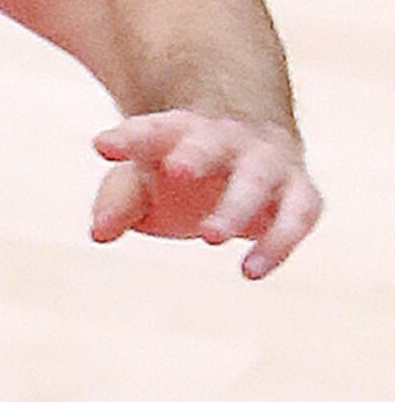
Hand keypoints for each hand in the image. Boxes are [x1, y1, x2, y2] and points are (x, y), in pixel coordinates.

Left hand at [89, 110, 320, 277]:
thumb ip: (119, 200)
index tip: (103, 146)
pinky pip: (298, 214)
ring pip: (258, 178)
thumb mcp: (141, 180)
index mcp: (180, 130)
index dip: (130, 138)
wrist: (248, 150)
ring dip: (237, 205)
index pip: (152, 129)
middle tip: (177, 171)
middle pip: (213, 141)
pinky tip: (249, 271)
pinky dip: (279, 242)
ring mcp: (269, 163)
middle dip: (197, 153)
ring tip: (209, 237)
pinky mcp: (300, 193)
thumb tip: (100, 233)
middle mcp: (229, 140)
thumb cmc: (179, 171)